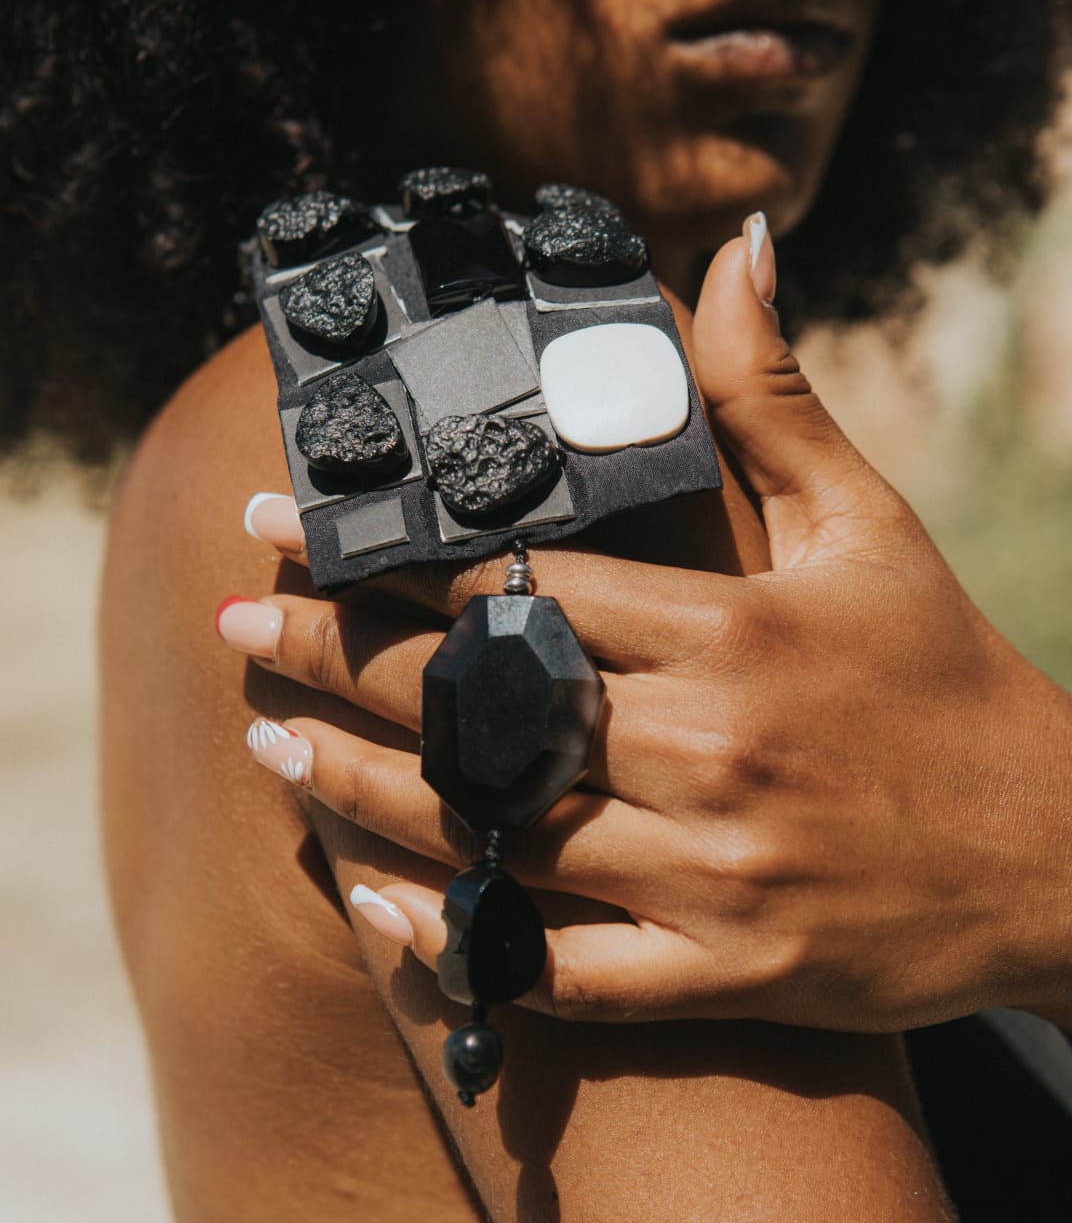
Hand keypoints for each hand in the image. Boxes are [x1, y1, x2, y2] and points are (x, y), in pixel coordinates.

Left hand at [220, 231, 1071, 1031]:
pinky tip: (377, 906)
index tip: (288, 523)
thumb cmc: (949, 679)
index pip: (522, 585)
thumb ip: (775, 397)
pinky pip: (561, 972)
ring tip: (269, 744)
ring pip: (496, 834)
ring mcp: (717, 876)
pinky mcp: (730, 977)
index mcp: (737, 631)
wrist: (1060, 860)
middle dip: (336, 658)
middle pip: (479, 703)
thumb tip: (733, 246)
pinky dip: (463, 944)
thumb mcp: (873, 525)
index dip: (390, 554)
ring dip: (363, 789)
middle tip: (234, 626)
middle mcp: (715, 749)